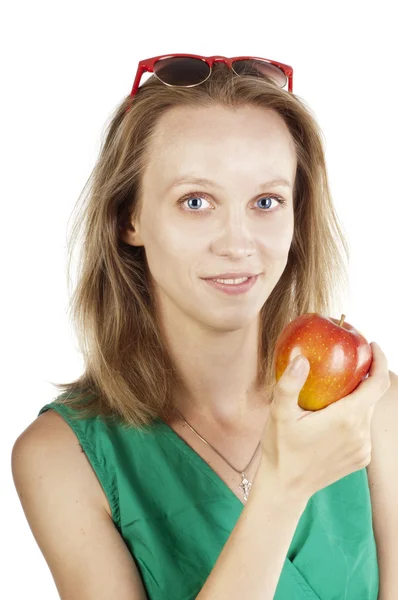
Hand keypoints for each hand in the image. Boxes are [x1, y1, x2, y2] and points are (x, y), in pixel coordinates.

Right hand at [258, 342, 390, 499]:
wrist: (285, 488)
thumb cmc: (280, 449)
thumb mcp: (279, 414)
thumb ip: (289, 385)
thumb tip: (301, 358)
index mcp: (347, 419)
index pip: (378, 384)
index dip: (380, 361)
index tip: (372, 345)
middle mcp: (361, 434)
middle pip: (371, 397)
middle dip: (362, 377)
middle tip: (343, 362)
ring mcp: (363, 449)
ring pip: (366, 413)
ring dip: (355, 399)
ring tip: (333, 390)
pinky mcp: (360, 459)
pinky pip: (362, 430)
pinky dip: (352, 418)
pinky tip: (331, 416)